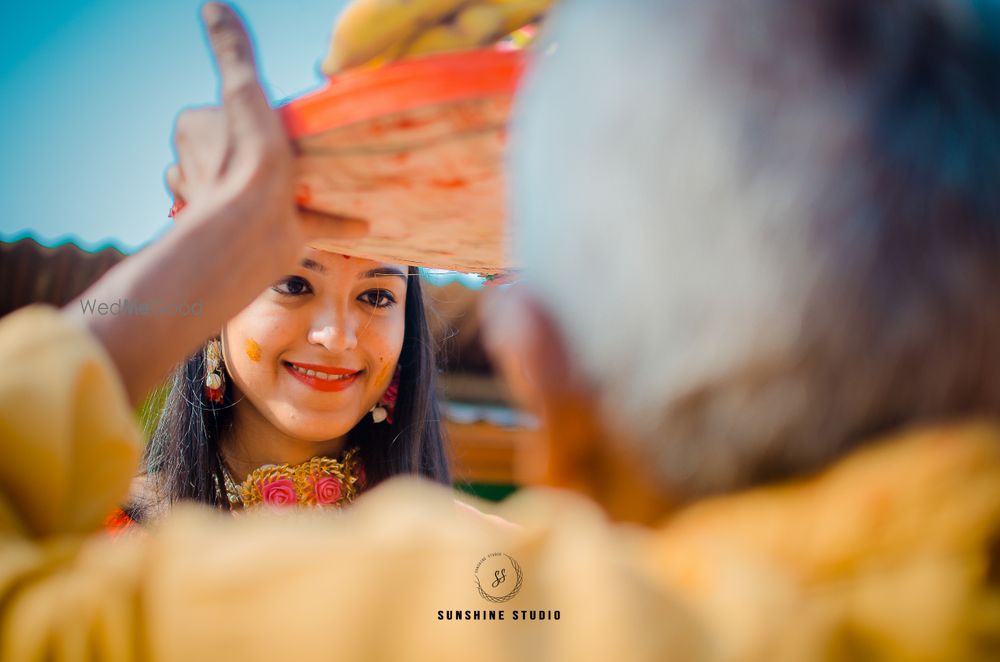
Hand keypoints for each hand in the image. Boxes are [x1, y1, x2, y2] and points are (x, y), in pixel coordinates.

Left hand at [65, 3, 363, 404]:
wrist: (252, 230)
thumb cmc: (246, 157)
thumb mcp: (243, 91)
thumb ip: (233, 50)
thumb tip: (212, 3)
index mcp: (196, 135)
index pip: (214, 113)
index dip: (241, 110)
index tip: (270, 112)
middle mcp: (209, 173)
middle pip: (243, 153)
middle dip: (266, 153)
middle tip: (302, 144)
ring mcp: (243, 209)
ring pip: (270, 193)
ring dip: (297, 190)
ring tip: (333, 179)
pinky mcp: (274, 236)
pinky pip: (308, 224)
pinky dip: (332, 222)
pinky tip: (362, 223)